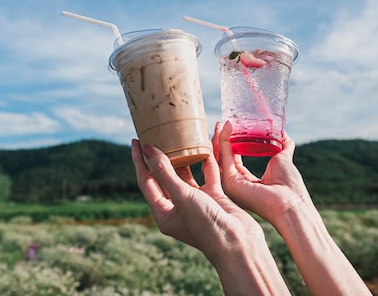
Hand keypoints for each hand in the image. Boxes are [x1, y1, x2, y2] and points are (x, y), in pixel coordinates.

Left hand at [131, 138, 265, 260]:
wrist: (239, 244)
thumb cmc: (206, 225)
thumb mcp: (181, 196)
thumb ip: (164, 172)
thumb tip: (147, 149)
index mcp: (164, 213)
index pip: (146, 181)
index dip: (140, 161)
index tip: (137, 140)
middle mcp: (178, 207)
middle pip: (164, 176)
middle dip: (159, 156)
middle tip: (156, 133)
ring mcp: (196, 202)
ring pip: (186, 174)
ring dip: (182, 156)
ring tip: (177, 135)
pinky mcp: (214, 197)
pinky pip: (207, 174)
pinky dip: (205, 161)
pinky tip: (204, 144)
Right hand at [215, 122, 372, 295]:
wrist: (292, 203)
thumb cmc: (290, 187)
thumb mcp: (282, 159)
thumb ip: (281, 145)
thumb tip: (282, 131)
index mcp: (245, 182)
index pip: (233, 159)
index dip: (229, 143)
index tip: (229, 127)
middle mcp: (236, 184)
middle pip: (223, 158)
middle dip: (219, 140)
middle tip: (219, 123)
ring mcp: (232, 185)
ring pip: (220, 157)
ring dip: (218, 139)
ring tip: (219, 124)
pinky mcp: (232, 183)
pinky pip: (224, 158)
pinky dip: (224, 143)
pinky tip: (225, 130)